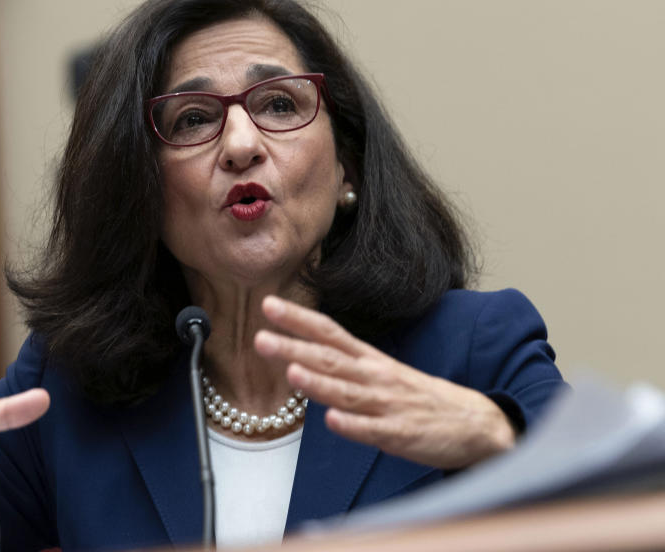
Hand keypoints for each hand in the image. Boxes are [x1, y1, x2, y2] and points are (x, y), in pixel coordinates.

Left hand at [254, 296, 513, 468]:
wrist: (478, 424)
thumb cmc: (420, 398)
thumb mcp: (381, 373)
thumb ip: (343, 366)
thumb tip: (298, 357)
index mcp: (370, 360)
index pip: (329, 332)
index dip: (299, 319)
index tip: (268, 304)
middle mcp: (376, 377)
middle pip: (330, 359)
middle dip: (294, 348)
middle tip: (259, 337)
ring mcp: (389, 405)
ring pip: (348, 392)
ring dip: (319, 382)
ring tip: (291, 372)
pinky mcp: (402, 435)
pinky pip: (374, 430)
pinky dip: (353, 425)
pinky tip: (332, 420)